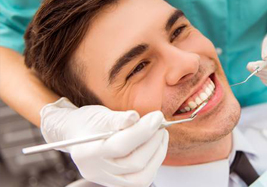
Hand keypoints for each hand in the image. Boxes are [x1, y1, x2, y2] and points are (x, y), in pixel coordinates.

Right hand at [41, 97, 168, 186]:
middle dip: (154, 141)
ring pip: (141, 178)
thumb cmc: (88, 122)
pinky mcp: (118, 183)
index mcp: (87, 153)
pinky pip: (142, 179)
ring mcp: (107, 180)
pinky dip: (153, 163)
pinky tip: (155, 146)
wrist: (77, 134)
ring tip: (160, 134)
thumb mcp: (99, 115)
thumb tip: (135, 117)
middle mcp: (96, 171)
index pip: (120, 146)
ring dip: (157, 154)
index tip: (157, 117)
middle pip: (134, 164)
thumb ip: (117, 118)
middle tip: (160, 123)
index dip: (143, 131)